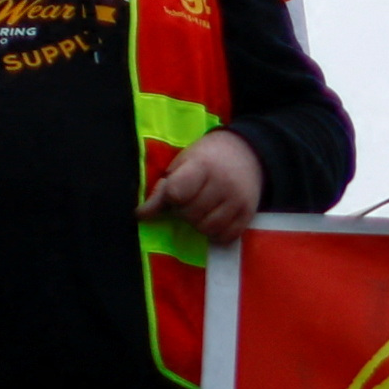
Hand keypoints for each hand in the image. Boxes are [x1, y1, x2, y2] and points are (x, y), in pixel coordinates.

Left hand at [145, 126, 267, 243]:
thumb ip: (162, 190)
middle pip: (190, 215)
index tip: (176, 192)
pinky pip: (226, 237)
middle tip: (191, 200)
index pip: (176, 194)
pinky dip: (216, 233)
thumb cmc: (207, 158)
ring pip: (207, 229)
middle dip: (184, 211)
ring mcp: (238, 200)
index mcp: (202, 166)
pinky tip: (215, 219)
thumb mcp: (182, 165)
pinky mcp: (248, 214)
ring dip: (199, 224)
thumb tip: (140, 214)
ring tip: (203, 210)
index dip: (171, 198)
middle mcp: (222, 183)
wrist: (247, 152)